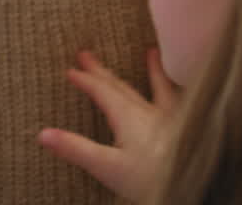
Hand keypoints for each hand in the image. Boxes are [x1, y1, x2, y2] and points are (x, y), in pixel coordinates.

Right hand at [38, 49, 179, 203]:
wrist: (198, 188)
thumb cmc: (152, 180)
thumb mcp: (107, 166)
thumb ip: (75, 148)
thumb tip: (43, 134)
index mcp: (129, 117)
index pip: (102, 92)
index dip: (86, 80)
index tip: (71, 70)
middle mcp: (151, 113)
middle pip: (123, 87)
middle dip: (103, 72)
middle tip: (88, 54)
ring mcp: (173, 121)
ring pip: (159, 89)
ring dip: (153, 71)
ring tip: (152, 53)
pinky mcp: (191, 131)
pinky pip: (183, 104)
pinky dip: (180, 92)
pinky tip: (186, 92)